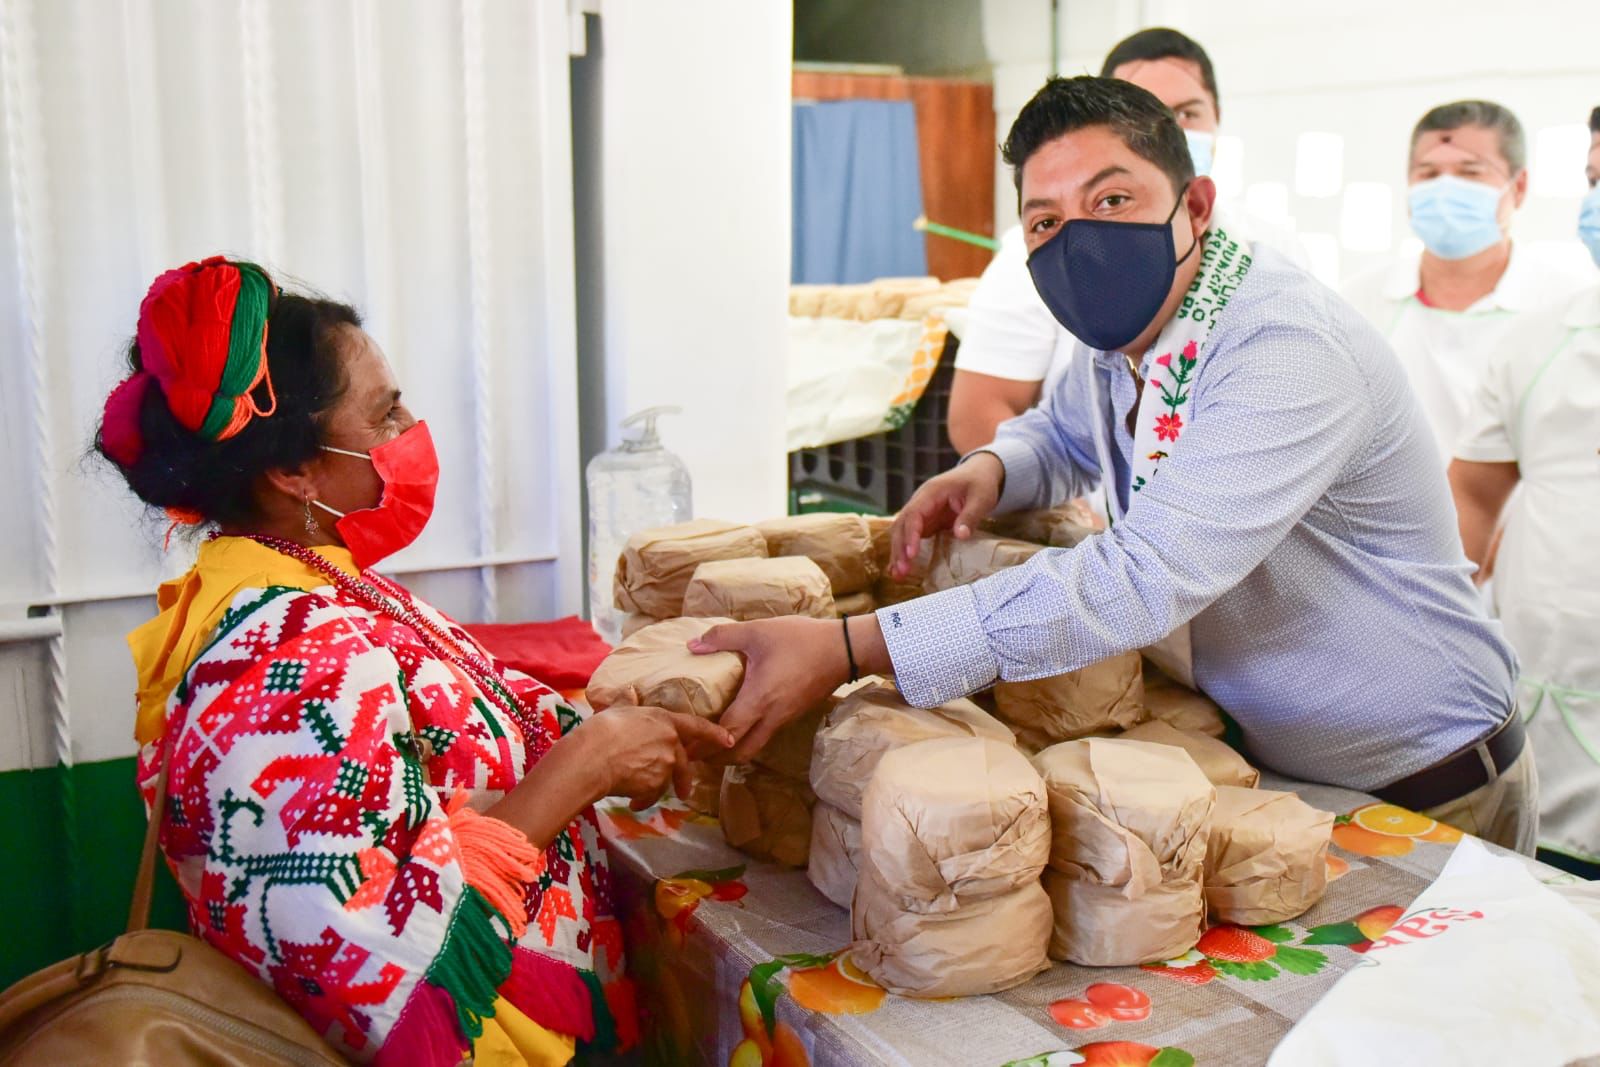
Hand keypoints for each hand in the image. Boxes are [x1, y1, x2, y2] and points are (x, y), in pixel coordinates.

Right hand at [579, 706, 732, 809]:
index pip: (696, 726)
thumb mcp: (616, 710)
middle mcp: (670, 742)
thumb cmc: (602, 729)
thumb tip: (629, 691)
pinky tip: (631, 801)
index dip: (714, 733)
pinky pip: (652, 795)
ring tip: (633, 793)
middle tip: (682, 791)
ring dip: (653, 789)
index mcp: (663, 720)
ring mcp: (665, 765)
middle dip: (683, 779)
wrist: (592, 757)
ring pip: (665, 780)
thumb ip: (627, 703)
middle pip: (683, 762)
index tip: (729, 741)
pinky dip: (644, 800)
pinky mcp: (656, 785)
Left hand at [690, 617, 850, 761]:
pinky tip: (739, 724)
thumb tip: (692, 645)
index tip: (684, 744)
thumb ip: (723, 637)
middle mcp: (771, 717)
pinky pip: (766, 735)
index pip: (726, 733)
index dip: (703, 743)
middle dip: (715, 757)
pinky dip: (748, 739)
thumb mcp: (758, 631)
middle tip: (694, 750)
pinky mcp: (793, 715)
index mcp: (758, 700)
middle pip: (740, 753)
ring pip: (754, 747)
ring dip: (732, 750)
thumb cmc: (800, 640)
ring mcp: (784, 719)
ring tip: (711, 741)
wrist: (844, 649)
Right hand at [888, 452, 1003, 577]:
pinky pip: (910, 538)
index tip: (912, 554)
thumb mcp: (981, 497)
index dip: (911, 534)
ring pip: (902, 533)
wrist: (978, 473)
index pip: (914, 514)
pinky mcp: (926, 523)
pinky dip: (904, 552)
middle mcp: (920, 502)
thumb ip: (970, 515)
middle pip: (902, 525)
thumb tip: (960, 535)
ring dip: (898, 553)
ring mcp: (921, 513)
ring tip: (897, 575)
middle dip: (900, 548)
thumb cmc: (980, 483)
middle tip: (902, 570)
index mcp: (931, 492)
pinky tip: (899, 569)